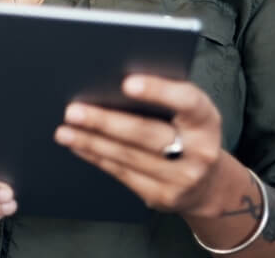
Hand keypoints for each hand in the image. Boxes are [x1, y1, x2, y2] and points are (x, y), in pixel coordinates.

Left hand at [54, 75, 225, 216]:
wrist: (209, 185)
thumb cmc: (190, 133)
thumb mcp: (190, 112)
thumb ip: (164, 96)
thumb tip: (114, 77)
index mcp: (206, 120)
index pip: (187, 101)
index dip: (158, 91)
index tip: (127, 83)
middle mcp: (199, 152)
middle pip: (147, 134)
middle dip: (106, 122)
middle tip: (73, 110)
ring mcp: (181, 179)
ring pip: (128, 157)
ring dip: (91, 141)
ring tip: (65, 129)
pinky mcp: (161, 197)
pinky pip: (122, 174)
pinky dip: (96, 157)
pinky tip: (78, 145)